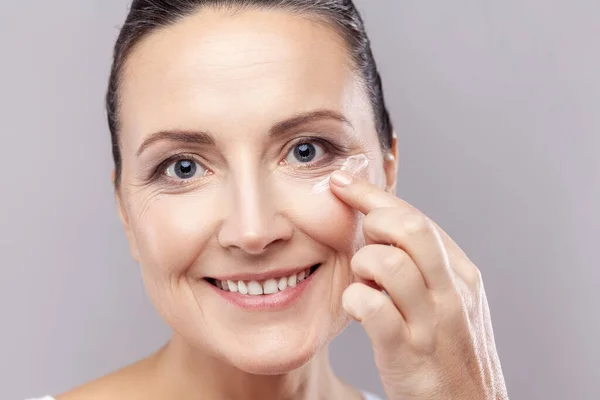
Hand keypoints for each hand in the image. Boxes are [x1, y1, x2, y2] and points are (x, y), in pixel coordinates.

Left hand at [329, 170, 507, 399]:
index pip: (417, 218)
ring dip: (362, 266)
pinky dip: (355, 300)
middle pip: (408, 228)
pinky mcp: (408, 353)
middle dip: (372, 220)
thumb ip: (425, 267)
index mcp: (462, 276)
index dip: (373, 195)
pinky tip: (357, 309)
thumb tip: (381, 226)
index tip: (341, 181)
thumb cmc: (449, 353)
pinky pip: (372, 308)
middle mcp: (452, 293)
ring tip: (364, 284)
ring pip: (387, 262)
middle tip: (361, 240)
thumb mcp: (451, 303)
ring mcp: (432, 323)